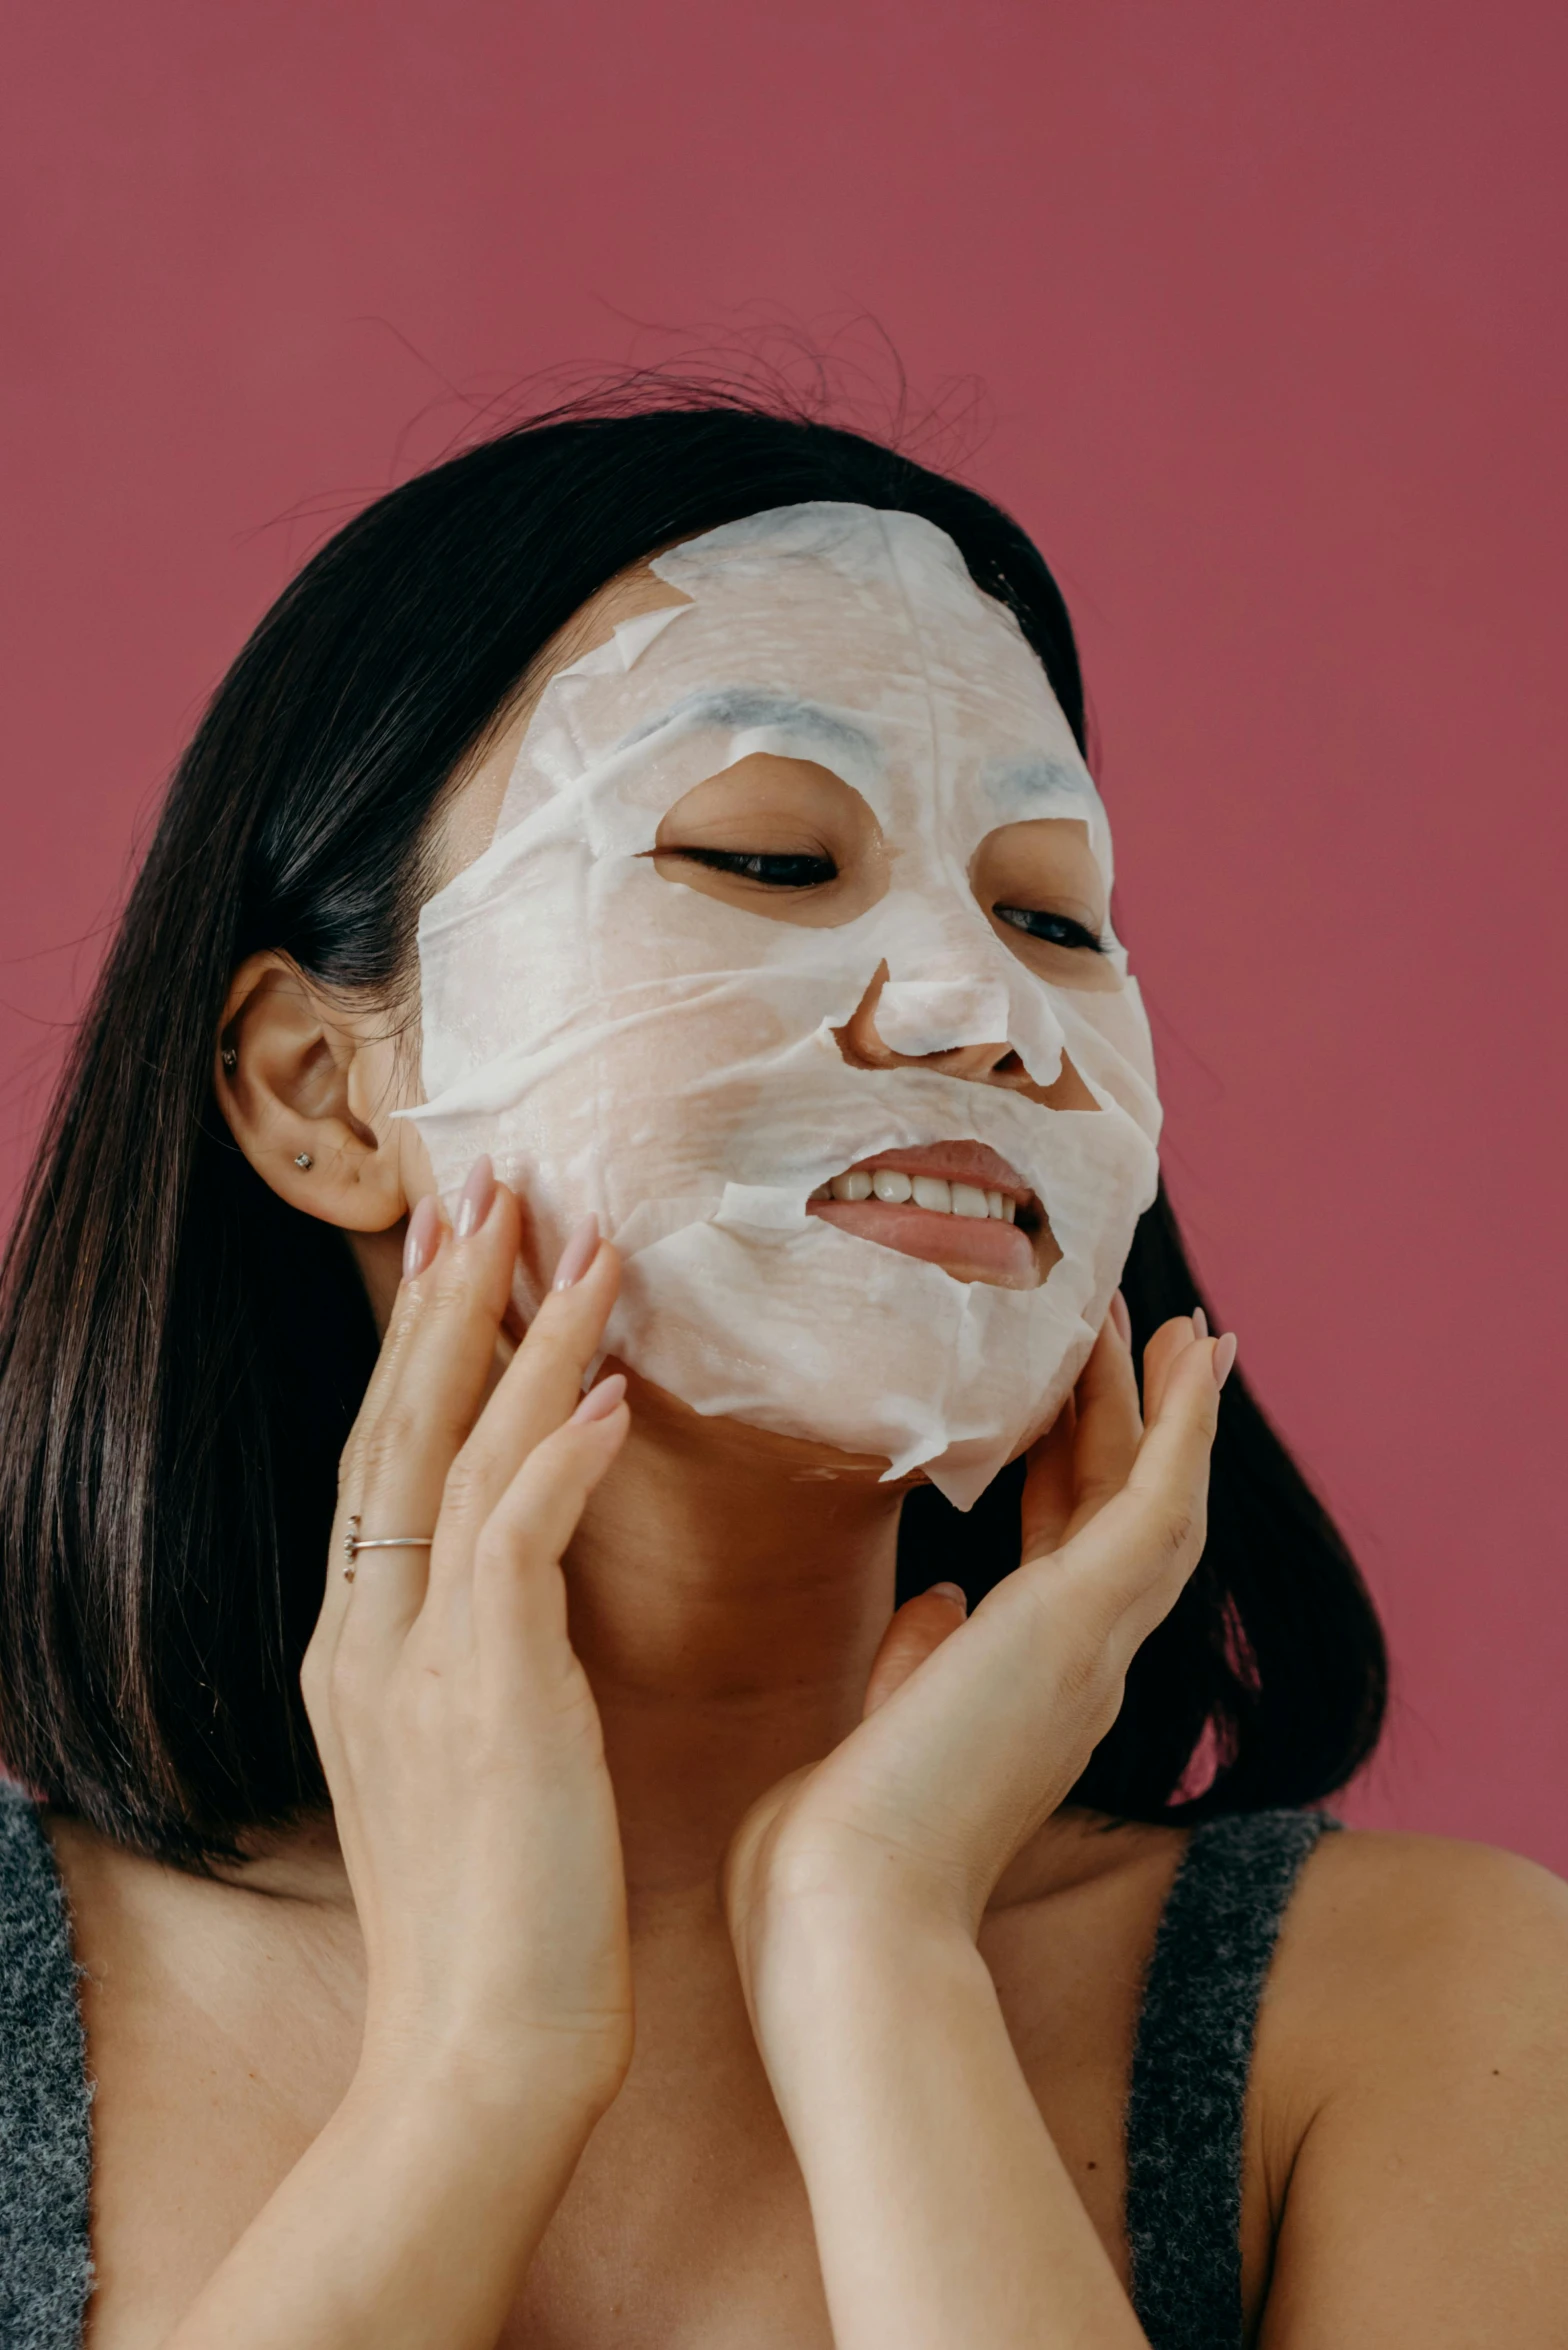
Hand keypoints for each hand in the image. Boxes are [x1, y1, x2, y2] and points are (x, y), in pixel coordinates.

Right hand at [301, 1158, 633, 2115]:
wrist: (483, 2055)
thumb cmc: (504, 1923)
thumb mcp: (469, 1766)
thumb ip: (487, 1662)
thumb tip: (530, 1593)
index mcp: (360, 1653)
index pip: (386, 1460)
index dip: (423, 1349)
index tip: (459, 1250)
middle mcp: (367, 1640)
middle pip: (400, 1428)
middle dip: (446, 1299)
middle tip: (486, 1182)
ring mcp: (416, 1665)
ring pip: (455, 1458)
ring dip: (520, 1340)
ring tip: (575, 1238)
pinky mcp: (489, 1697)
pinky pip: (515, 1541)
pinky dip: (558, 1454)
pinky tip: (612, 1388)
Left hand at [724, 1308, 1229, 2006]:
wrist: (846, 1917)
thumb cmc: (835, 1854)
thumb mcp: (879, 1733)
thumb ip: (914, 1665)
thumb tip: (939, 1601)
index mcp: (1029, 1698)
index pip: (1063, 1564)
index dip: (1075, 1480)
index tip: (1068, 1418)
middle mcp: (1080, 1672)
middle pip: (1120, 1520)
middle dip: (1129, 1426)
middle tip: (1139, 1339)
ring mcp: (1091, 1648)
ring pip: (1152, 1501)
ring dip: (1161, 1408)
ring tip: (1162, 1324)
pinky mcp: (1081, 1623)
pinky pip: (1158, 1502)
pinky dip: (1182, 1427)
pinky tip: (1189, 1357)